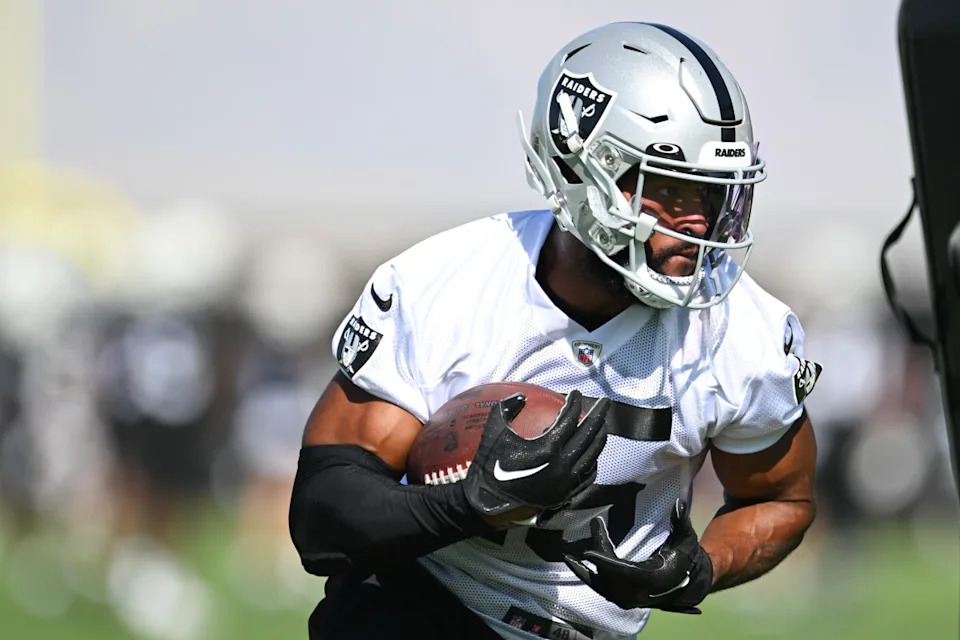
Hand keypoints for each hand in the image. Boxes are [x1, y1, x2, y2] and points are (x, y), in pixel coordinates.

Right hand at [463, 390, 608, 518]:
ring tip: (601, 424)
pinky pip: (587, 474)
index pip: (569, 420)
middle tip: (604, 402)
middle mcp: (562, 465)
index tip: (574, 393)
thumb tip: (521, 396)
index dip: (573, 403)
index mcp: (547, 449)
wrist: (488, 501)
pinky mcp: (566, 493)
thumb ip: (507, 408)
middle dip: (599, 415)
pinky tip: (591, 452)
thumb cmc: (490, 465)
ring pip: (592, 455)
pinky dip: (592, 459)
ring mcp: (566, 482)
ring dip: (599, 436)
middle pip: (589, 435)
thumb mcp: (494, 431)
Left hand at [564, 499, 712, 612]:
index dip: (606, 563)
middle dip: (598, 553)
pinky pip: (601, 588)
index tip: (589, 553)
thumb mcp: (686, 539)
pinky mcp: (622, 597)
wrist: (684, 583)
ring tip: (569, 557)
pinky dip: (588, 577)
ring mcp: (630, 598)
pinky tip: (576, 565)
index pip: (625, 573)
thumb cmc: (684, 558)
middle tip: (591, 531)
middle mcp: (639, 592)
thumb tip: (679, 503)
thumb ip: (681, 522)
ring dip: (585, 571)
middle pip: (609, 576)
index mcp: (653, 578)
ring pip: (602, 586)